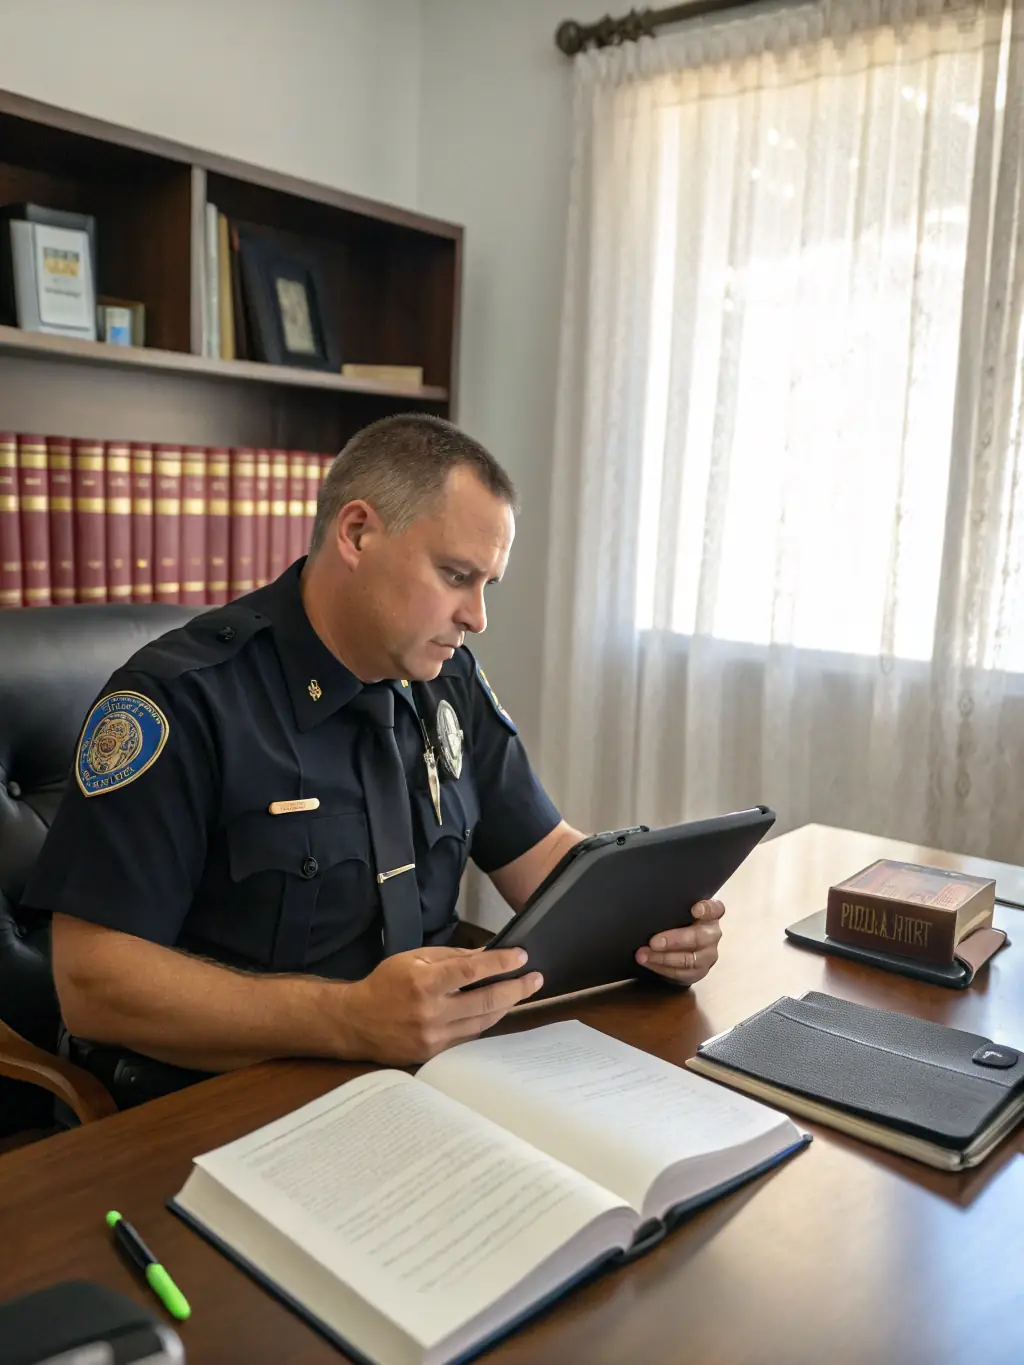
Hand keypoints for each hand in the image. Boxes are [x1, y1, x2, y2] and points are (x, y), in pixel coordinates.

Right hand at [340, 946, 542, 1064]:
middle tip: (536, 979)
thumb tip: (487, 955)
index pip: (471, 971)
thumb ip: (452, 957)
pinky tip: (499, 1010)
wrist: (356, 1022)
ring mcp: (433, 1037)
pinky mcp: (434, 1053)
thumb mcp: (414, 958)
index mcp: (424, 982)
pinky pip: (469, 1037)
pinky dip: (486, 1022)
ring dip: (506, 1006)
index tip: (521, 956)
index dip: (500, 963)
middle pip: (485, 1001)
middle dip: (516, 988)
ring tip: (522, 992)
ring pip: (482, 1022)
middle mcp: (431, 1012)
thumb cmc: (385, 983)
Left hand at [635, 900, 724, 986]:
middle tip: (654, 942)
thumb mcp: (678, 912)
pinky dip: (662, 969)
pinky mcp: (699, 972)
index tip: (695, 910)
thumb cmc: (678, 923)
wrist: (681, 947)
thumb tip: (648, 908)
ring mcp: (708, 955)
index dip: (706, 909)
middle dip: (675, 940)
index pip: (715, 909)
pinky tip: (649, 963)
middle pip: (699, 937)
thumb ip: (673, 908)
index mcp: (710, 915)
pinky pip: (681, 973)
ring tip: (644, 955)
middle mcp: (712, 935)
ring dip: (663, 958)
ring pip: (689, 960)